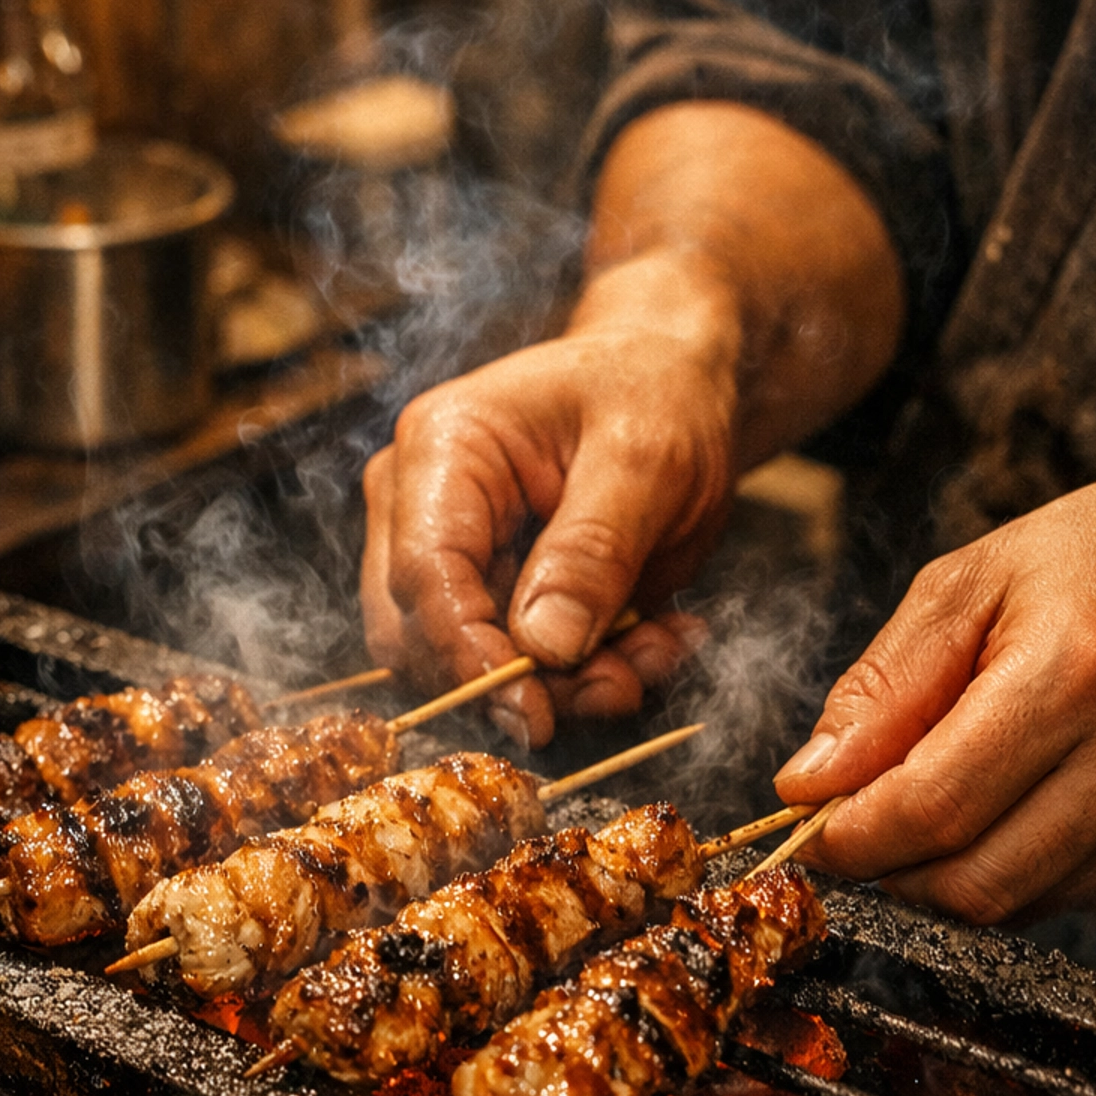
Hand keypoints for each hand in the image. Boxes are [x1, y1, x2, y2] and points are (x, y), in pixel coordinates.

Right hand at [361, 279, 733, 745]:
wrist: (673, 382)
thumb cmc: (654, 392)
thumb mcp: (645, 459)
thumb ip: (593, 549)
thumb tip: (544, 645)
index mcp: (441, 452)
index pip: (422, 575)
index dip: (469, 656)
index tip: (535, 713)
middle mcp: (422, 509)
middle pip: (425, 637)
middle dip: (521, 683)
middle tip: (618, 684)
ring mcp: (453, 559)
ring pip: (471, 668)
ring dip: (568, 686)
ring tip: (656, 652)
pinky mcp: (493, 598)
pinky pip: (520, 668)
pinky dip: (590, 675)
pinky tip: (656, 641)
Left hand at [773, 420, 1095, 919]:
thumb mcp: (977, 579)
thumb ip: (885, 685)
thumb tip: (811, 781)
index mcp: (1075, 675)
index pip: (929, 808)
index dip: (848, 835)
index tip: (808, 821)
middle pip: (967, 881)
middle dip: (887, 867)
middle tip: (854, 824)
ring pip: (1013, 905)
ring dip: (943, 875)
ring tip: (928, 805)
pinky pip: (1066, 899)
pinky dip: (1010, 869)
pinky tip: (1007, 807)